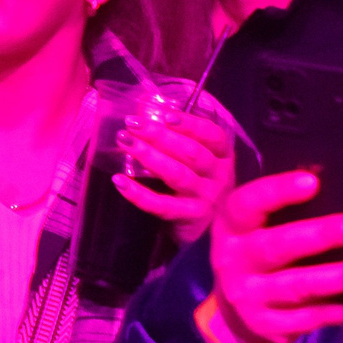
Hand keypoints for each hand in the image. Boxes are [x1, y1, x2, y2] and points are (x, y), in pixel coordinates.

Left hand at [114, 111, 236, 245]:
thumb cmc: (198, 184)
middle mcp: (219, 177)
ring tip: (124, 141)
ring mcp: (206, 200)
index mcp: (223, 157)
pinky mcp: (190, 219)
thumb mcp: (200, 161)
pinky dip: (139, 194)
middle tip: (132, 124)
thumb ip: (182, 138)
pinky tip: (119, 181)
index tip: (166, 116)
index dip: (191, 124)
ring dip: (149, 156)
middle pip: (191, 153)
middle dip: (160, 136)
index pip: (213, 136)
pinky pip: (162, 206)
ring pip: (177, 175)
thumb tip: (145, 111)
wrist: (208, 232)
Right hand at [207, 171, 342, 342]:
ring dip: (340, 277)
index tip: (313, 181)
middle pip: (275, 247)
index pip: (247, 205)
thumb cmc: (256, 253)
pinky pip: (311, 319)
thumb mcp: (253, 229)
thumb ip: (277, 211)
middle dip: (318, 236)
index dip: (277, 192)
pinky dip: (340, 309)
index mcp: (230, 228)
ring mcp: (250, 298)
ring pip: (299, 287)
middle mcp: (234, 262)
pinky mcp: (270, 327)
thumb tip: (325, 175)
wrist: (236, 315)